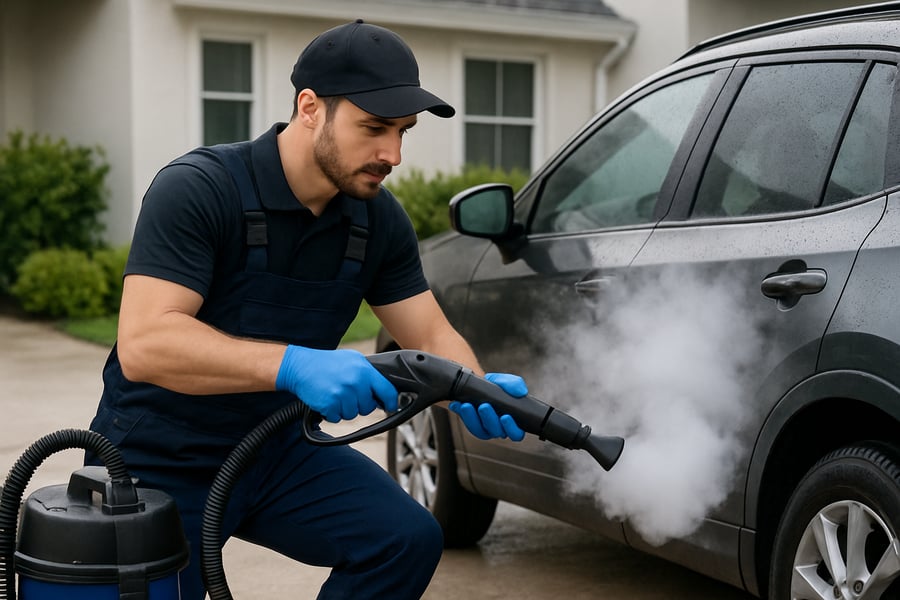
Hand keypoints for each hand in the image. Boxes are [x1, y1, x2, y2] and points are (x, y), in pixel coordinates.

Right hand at [275, 345, 397, 422]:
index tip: (390, 407)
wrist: (301, 366)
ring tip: (336, 394)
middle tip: (348, 394)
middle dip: (360, 404)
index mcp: (364, 370)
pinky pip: (337, 418)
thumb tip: (385, 391)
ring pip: (353, 414)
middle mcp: (355, 382)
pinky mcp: (329, 404)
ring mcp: (342, 394)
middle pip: (368, 407)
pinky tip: (327, 400)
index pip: (387, 390)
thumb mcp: (353, 360)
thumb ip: (369, 374)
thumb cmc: (328, 363)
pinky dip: (332, 413)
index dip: (391, 402)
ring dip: (344, 409)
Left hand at [449, 372, 527, 440]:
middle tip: (484, 406)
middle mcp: (499, 428)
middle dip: (489, 419)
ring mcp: (485, 428)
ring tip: (466, 405)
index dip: (511, 428)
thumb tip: (521, 391)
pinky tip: (457, 404)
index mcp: (513, 422)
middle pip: (496, 431)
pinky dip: (461, 414)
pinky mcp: (472, 424)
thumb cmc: (499, 387)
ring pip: (480, 430)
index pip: (516, 434)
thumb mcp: (507, 382)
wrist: (484, 385)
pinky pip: (467, 424)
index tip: (505, 416)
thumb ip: (515, 385)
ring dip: (472, 418)